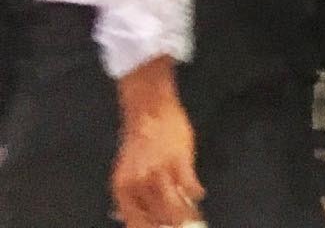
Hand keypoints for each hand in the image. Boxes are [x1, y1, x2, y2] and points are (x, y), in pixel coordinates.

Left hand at [113, 67, 201, 227]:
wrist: (149, 110)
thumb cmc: (139, 140)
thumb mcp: (128, 171)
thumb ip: (135, 193)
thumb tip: (141, 216)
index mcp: (123, 191)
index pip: (137, 224)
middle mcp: (138, 186)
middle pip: (158, 219)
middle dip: (172, 225)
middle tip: (184, 225)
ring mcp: (159, 174)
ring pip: (175, 208)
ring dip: (186, 214)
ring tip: (194, 215)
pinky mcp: (179, 162)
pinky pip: (190, 188)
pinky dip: (196, 193)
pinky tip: (198, 193)